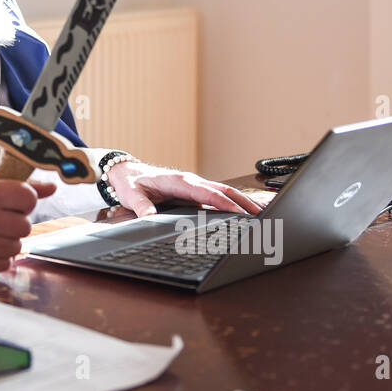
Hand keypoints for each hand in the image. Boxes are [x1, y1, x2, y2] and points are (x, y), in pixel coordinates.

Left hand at [106, 162, 263, 216]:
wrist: (128, 174)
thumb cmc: (131, 184)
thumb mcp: (132, 195)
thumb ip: (141, 206)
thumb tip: (150, 216)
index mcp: (179, 181)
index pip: (207, 193)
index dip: (225, 203)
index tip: (240, 213)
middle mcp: (191, 181)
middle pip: (223, 190)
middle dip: (244, 202)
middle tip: (262, 215)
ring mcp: (195, 186)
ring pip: (224, 192)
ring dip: (243, 202)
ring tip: (261, 215)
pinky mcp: (195, 192)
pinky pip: (217, 196)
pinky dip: (233, 203)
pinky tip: (243, 213)